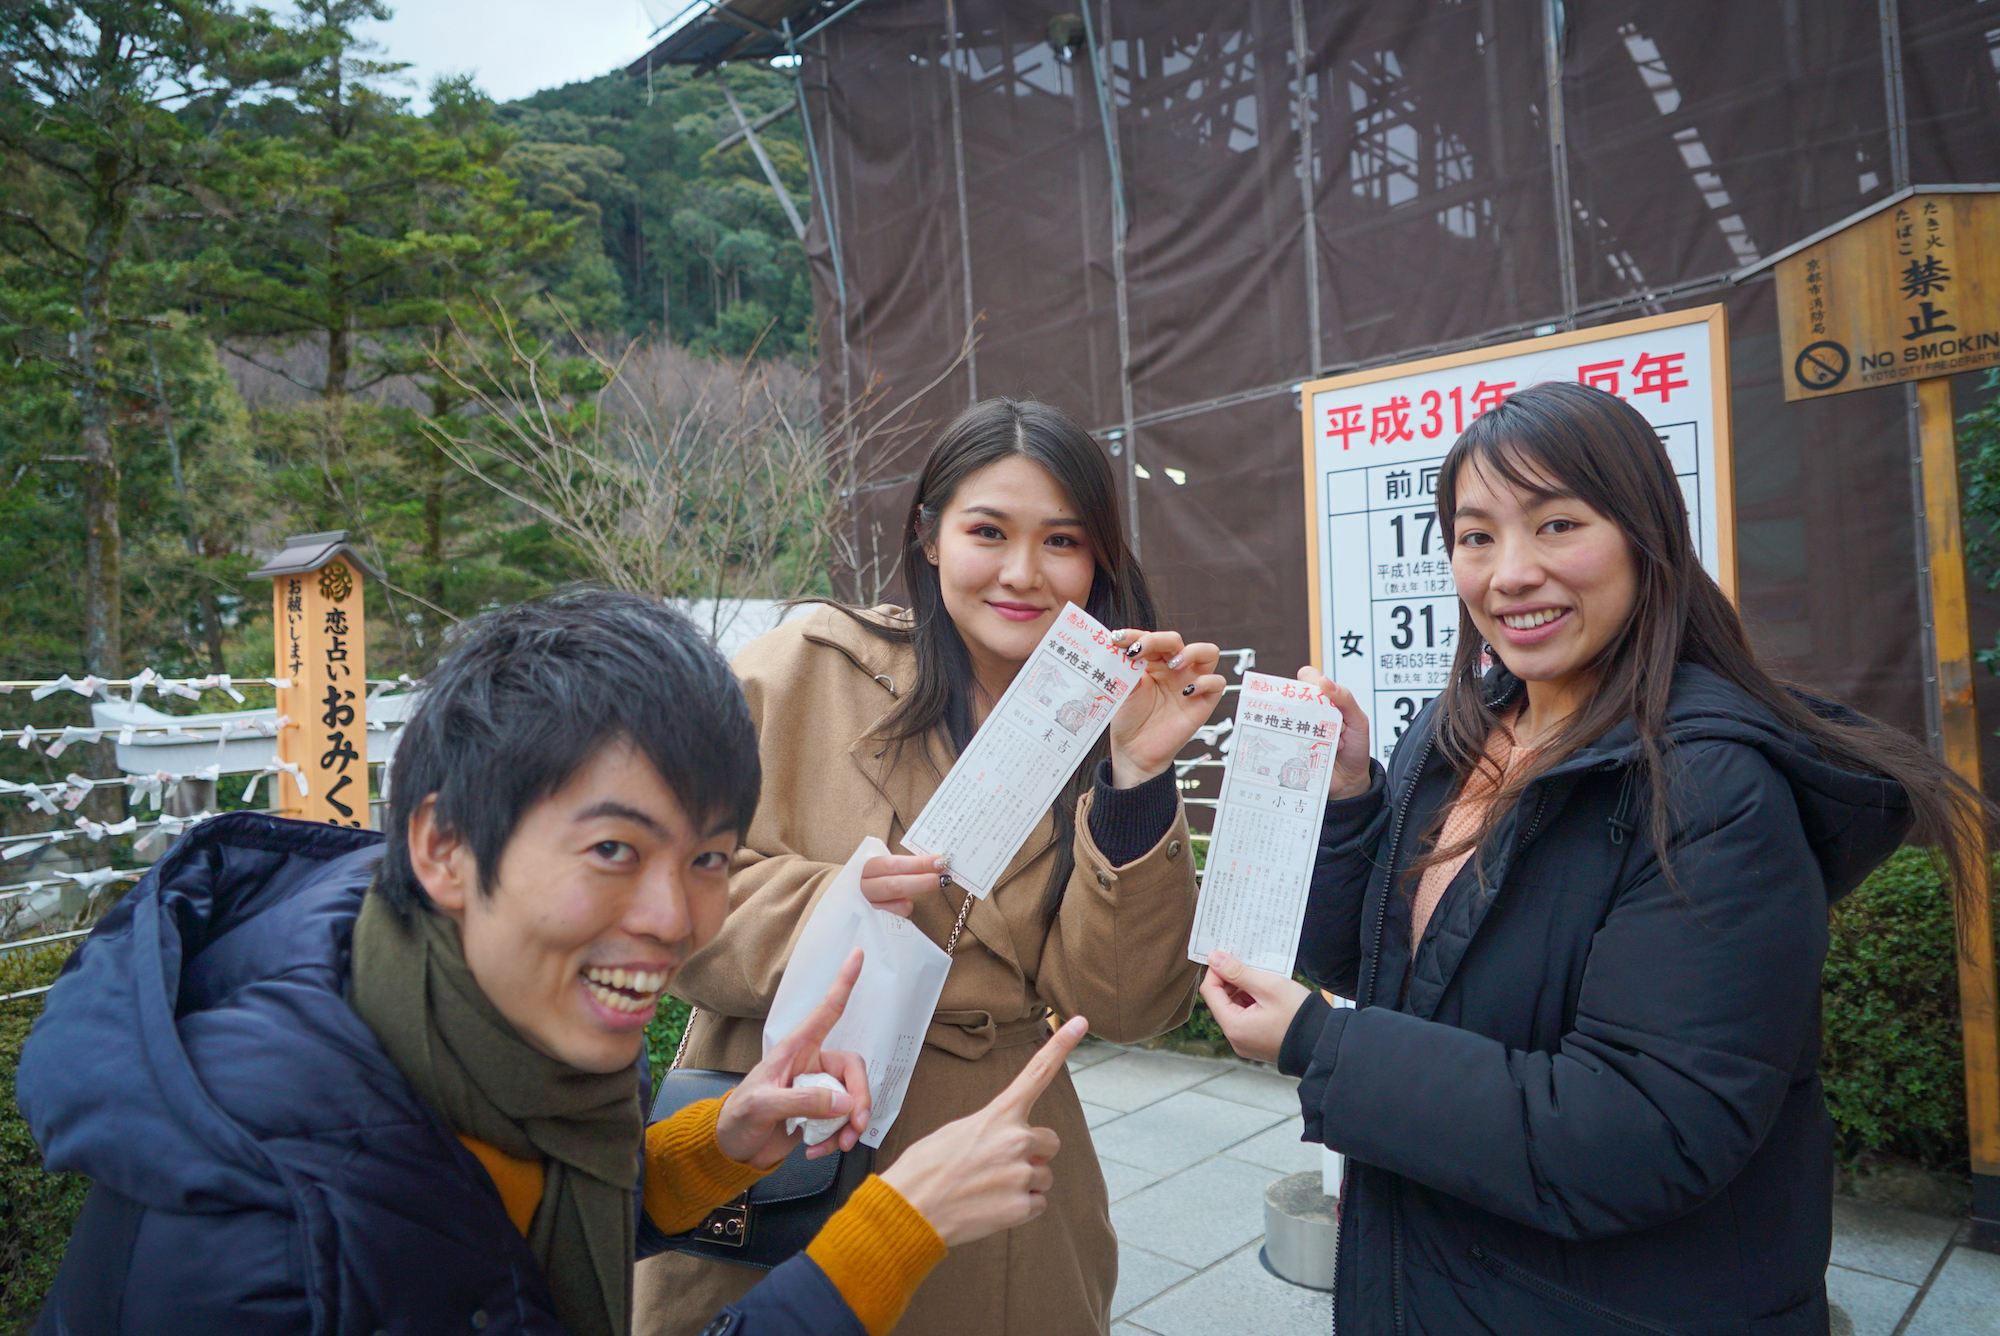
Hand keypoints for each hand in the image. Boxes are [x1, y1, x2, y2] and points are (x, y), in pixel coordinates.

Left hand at [715, 948, 872, 1166]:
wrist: (730, 1149)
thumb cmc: (737, 1116)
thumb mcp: (764, 1105)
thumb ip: (804, 1100)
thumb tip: (844, 1102)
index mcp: (795, 1049)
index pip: (827, 1011)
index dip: (843, 983)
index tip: (858, 955)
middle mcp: (811, 1065)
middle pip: (852, 1070)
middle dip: (859, 1098)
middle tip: (855, 1125)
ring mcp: (817, 1090)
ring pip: (852, 1099)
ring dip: (850, 1124)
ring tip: (837, 1145)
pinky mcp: (819, 1115)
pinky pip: (843, 1121)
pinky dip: (836, 1138)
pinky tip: (817, 1150)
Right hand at [860, 853, 948, 917]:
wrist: (847, 891)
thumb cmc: (872, 875)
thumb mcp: (881, 865)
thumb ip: (902, 864)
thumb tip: (934, 861)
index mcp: (865, 867)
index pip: (893, 865)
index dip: (917, 863)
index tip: (939, 860)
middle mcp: (863, 887)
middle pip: (894, 886)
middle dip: (922, 882)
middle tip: (943, 879)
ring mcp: (867, 906)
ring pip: (896, 904)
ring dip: (915, 895)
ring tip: (933, 885)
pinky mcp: (873, 920)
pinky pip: (895, 915)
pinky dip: (905, 906)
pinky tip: (907, 900)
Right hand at [881, 1014, 1086, 1247]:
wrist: (910, 1209)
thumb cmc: (927, 1168)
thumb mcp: (957, 1132)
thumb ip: (993, 1130)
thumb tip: (1016, 1147)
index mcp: (998, 1115)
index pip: (1037, 1072)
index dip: (1061, 1045)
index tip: (1080, 1022)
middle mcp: (1016, 1140)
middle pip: (1049, 1142)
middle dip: (1034, 1153)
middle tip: (1000, 1165)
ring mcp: (1021, 1174)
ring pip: (1043, 1176)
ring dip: (1023, 1183)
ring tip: (988, 1189)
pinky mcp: (1022, 1206)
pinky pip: (1038, 1203)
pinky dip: (1021, 1207)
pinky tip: (993, 1206)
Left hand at [1106, 630, 1226, 787]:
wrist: (1135, 750)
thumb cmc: (1129, 718)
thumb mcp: (1122, 690)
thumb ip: (1124, 668)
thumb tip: (1118, 645)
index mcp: (1153, 661)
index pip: (1150, 638)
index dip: (1135, 635)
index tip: (1117, 639)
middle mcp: (1174, 668)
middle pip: (1176, 640)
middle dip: (1157, 639)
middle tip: (1140, 651)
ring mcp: (1191, 682)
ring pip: (1208, 652)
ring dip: (1191, 652)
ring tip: (1172, 665)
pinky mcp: (1204, 701)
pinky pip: (1217, 683)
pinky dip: (1206, 682)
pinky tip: (1186, 692)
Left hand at [1199, 950, 1310, 1065]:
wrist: (1324, 1042)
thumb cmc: (1299, 1015)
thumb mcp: (1269, 986)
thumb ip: (1238, 972)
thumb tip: (1214, 958)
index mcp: (1234, 1026)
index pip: (1210, 991)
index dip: (1216, 970)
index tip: (1228, 956)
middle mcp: (1236, 1038)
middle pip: (1221, 1001)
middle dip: (1232, 980)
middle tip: (1249, 964)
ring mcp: (1246, 1043)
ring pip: (1234, 1008)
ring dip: (1244, 990)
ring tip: (1263, 978)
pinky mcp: (1257, 1043)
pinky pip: (1246, 1018)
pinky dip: (1253, 1002)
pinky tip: (1268, 992)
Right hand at [1298, 666, 1372, 800]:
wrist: (1350, 781)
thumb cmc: (1356, 747)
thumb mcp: (1359, 721)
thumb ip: (1346, 699)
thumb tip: (1324, 681)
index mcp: (1324, 701)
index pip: (1308, 678)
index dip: (1308, 681)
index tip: (1315, 692)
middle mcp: (1307, 713)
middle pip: (1292, 696)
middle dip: (1305, 709)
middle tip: (1321, 722)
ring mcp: (1297, 729)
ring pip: (1286, 718)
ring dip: (1307, 731)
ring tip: (1326, 743)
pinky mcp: (1290, 747)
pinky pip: (1283, 741)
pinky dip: (1297, 746)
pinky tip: (1314, 754)